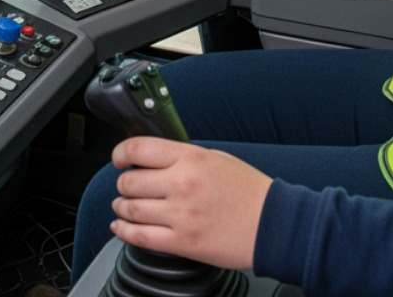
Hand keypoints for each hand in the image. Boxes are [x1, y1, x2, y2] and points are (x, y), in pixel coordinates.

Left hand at [109, 137, 270, 269]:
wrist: (273, 224)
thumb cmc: (249, 191)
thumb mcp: (217, 158)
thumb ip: (183, 157)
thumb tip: (154, 160)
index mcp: (190, 159)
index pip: (138, 149)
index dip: (120, 153)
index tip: (119, 159)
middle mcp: (181, 184)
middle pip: (129, 181)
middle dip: (123, 184)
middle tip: (127, 186)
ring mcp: (180, 215)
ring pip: (130, 209)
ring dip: (121, 207)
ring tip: (124, 206)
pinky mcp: (181, 242)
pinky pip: (139, 236)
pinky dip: (123, 231)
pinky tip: (120, 227)